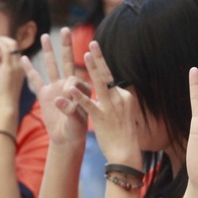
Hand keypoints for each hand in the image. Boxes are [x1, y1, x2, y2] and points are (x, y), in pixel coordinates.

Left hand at [0, 36, 27, 113]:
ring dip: (3, 40)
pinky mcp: (8, 68)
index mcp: (22, 68)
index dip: (9, 46)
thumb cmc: (4, 95)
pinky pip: (5, 50)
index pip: (18, 51)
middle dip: (6, 40)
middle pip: (16, 46)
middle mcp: (21, 66)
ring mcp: (16, 66)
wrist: (7, 105)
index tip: (0, 45)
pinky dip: (0, 43)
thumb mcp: (1, 77)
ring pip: (12, 45)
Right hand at [21, 29, 88, 146]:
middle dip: (66, 45)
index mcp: (81, 89)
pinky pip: (36, 80)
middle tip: (66, 29)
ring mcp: (55, 88)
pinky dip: (30, 70)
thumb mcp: (76, 120)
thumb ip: (70, 108)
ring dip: (49, 52)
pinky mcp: (44, 95)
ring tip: (45, 36)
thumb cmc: (76, 130)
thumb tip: (59, 98)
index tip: (71, 100)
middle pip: (67, 61)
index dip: (72, 88)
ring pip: (51, 66)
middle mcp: (68, 84)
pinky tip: (24, 58)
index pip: (76, 79)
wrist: (66, 139)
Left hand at [68, 40, 141, 167]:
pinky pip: (89, 105)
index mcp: (124, 96)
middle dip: (99, 58)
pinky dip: (80, 97)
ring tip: (86, 54)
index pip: (111, 78)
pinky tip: (71, 89)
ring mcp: (111, 108)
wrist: (126, 153)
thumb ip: (118, 100)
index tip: (95, 50)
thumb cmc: (124, 135)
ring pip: (101, 84)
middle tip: (93, 43)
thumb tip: (116, 90)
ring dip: (93, 68)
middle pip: (108, 75)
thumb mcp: (125, 113)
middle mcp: (119, 98)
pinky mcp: (102, 118)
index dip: (102, 65)